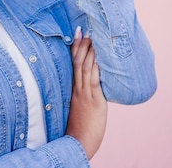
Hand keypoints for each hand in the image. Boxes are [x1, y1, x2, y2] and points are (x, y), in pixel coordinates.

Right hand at [65, 31, 107, 159]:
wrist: (78, 141)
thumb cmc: (80, 126)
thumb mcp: (80, 107)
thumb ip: (84, 94)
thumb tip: (94, 84)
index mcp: (74, 89)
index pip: (73, 64)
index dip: (75, 48)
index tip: (78, 34)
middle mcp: (77, 88)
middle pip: (78, 62)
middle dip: (81, 45)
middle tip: (85, 30)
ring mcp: (85, 93)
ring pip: (85, 68)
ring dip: (89, 52)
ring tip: (93, 38)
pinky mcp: (93, 100)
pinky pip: (93, 80)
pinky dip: (95, 67)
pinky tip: (98, 58)